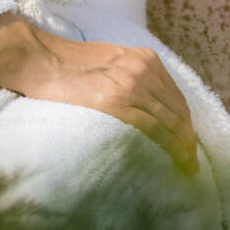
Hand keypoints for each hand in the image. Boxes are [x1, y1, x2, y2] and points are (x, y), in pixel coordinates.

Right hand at [0, 15, 199, 174]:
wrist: (39, 59)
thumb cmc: (71, 63)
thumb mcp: (113, 61)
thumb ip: (135, 78)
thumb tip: (152, 109)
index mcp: (146, 59)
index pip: (177, 99)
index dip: (186, 126)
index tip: (189, 147)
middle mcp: (144, 70)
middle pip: (178, 113)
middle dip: (187, 142)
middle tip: (190, 166)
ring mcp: (131, 85)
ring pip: (168, 124)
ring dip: (178, 149)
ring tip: (181, 169)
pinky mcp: (115, 102)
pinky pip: (149, 129)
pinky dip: (161, 147)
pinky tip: (164, 162)